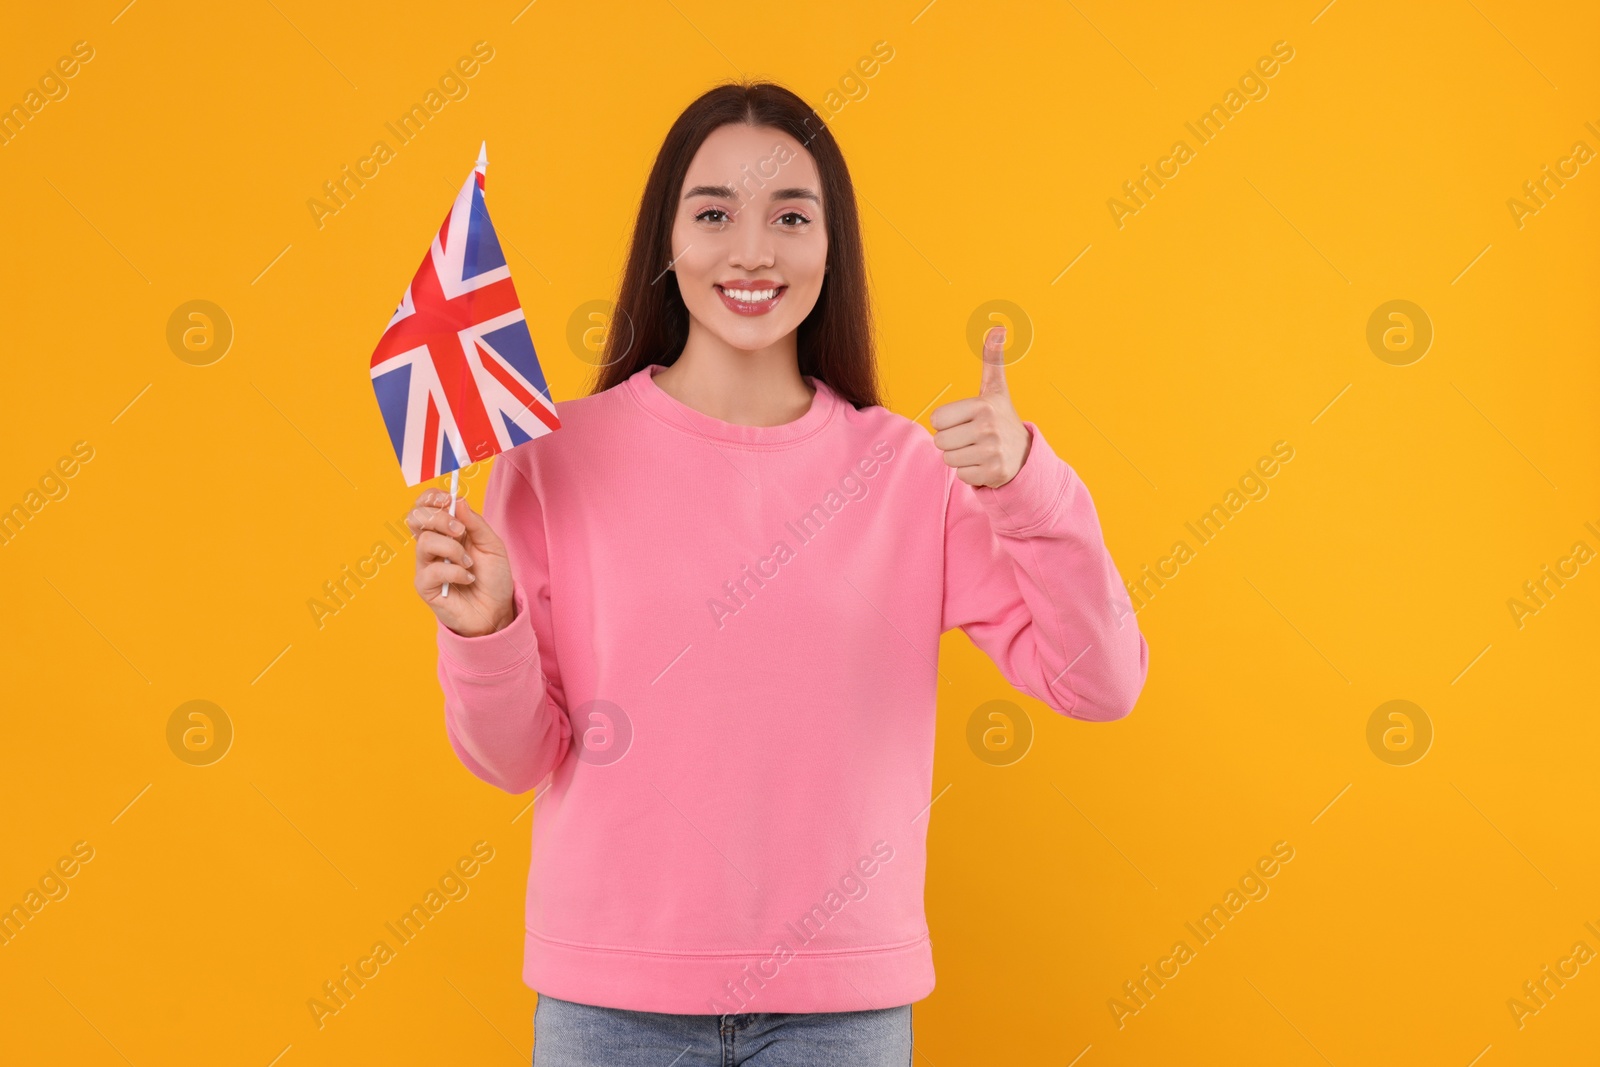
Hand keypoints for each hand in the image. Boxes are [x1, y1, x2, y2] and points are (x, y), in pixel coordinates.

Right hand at [406, 487, 515, 637]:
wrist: (496, 610)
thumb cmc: (492, 578)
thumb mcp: (492, 545)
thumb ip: (475, 523)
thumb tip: (459, 500)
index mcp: (445, 531)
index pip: (424, 506)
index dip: (431, 498)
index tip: (448, 499)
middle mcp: (432, 545)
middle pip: (415, 518)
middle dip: (438, 518)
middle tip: (459, 531)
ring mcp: (426, 565)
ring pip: (425, 542)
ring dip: (453, 549)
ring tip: (469, 563)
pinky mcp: (425, 586)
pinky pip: (432, 570)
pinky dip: (455, 571)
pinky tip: (467, 578)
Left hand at [930, 325, 1031, 486]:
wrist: (1024, 454)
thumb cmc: (1000, 418)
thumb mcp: (995, 389)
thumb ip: (992, 359)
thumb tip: (997, 326)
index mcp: (983, 405)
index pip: (936, 419)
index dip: (946, 422)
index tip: (965, 420)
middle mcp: (988, 427)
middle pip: (939, 441)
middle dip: (951, 442)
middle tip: (971, 438)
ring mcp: (992, 452)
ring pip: (948, 459)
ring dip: (959, 458)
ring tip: (977, 450)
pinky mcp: (994, 473)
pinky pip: (961, 475)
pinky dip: (970, 473)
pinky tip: (984, 464)